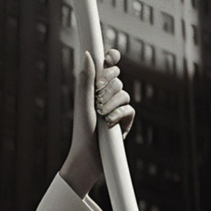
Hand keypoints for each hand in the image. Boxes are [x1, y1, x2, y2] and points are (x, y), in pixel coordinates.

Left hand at [59, 49, 134, 197]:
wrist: (88, 157)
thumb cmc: (81, 130)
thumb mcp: (83, 103)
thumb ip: (87, 79)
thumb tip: (88, 54)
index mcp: (93, 87)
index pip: (106, 66)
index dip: (111, 59)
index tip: (111, 57)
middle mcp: (106, 95)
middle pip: (116, 77)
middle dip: (108, 84)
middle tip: (97, 94)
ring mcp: (117, 107)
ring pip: (124, 92)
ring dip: (111, 102)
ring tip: (101, 115)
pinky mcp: (125, 121)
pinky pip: (129, 109)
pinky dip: (119, 114)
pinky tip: (110, 123)